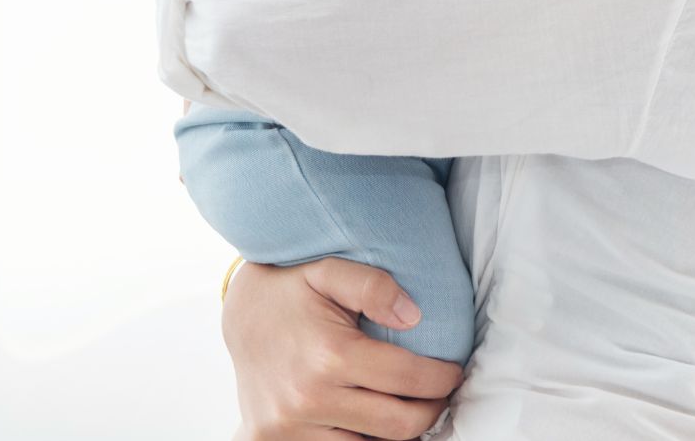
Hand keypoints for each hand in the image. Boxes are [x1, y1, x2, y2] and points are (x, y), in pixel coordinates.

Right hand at [222, 257, 464, 439]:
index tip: (454, 372)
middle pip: (397, 424)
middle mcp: (308, 398)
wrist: (239, 315)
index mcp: (329, 355)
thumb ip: (373, 286)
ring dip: (395, 429)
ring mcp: (288, 427)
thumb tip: (414, 317)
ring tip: (409, 404)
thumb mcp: (329, 270)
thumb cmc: (291, 288)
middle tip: (441, 393)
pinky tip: (372, 417)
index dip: (442, 378)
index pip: (408, 378)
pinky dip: (361, 440)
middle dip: (431, 411)